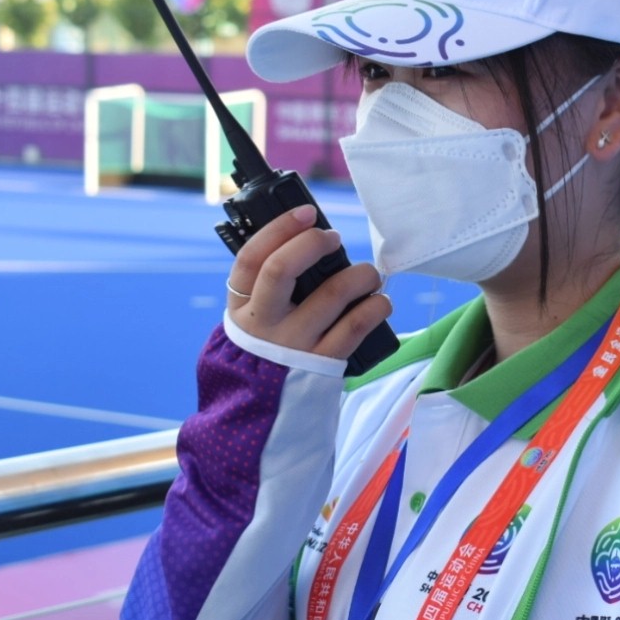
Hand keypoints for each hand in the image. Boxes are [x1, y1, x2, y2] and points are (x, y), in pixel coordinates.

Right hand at [226, 205, 391, 361]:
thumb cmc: (270, 345)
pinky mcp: (324, 361)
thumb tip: (311, 236)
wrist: (267, 407)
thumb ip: (271, 283)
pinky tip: (379, 302)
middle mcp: (263, 322)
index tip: (306, 213)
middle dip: (313, 243)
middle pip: (281, 269)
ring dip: (359, 274)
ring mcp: (293, 342)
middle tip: (334, 239)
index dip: (279, 228)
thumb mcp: (254, 316)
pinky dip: (376, 306)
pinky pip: (357, 325)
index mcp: (241, 305)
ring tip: (367, 275)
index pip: (251, 258)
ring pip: (332, 292)